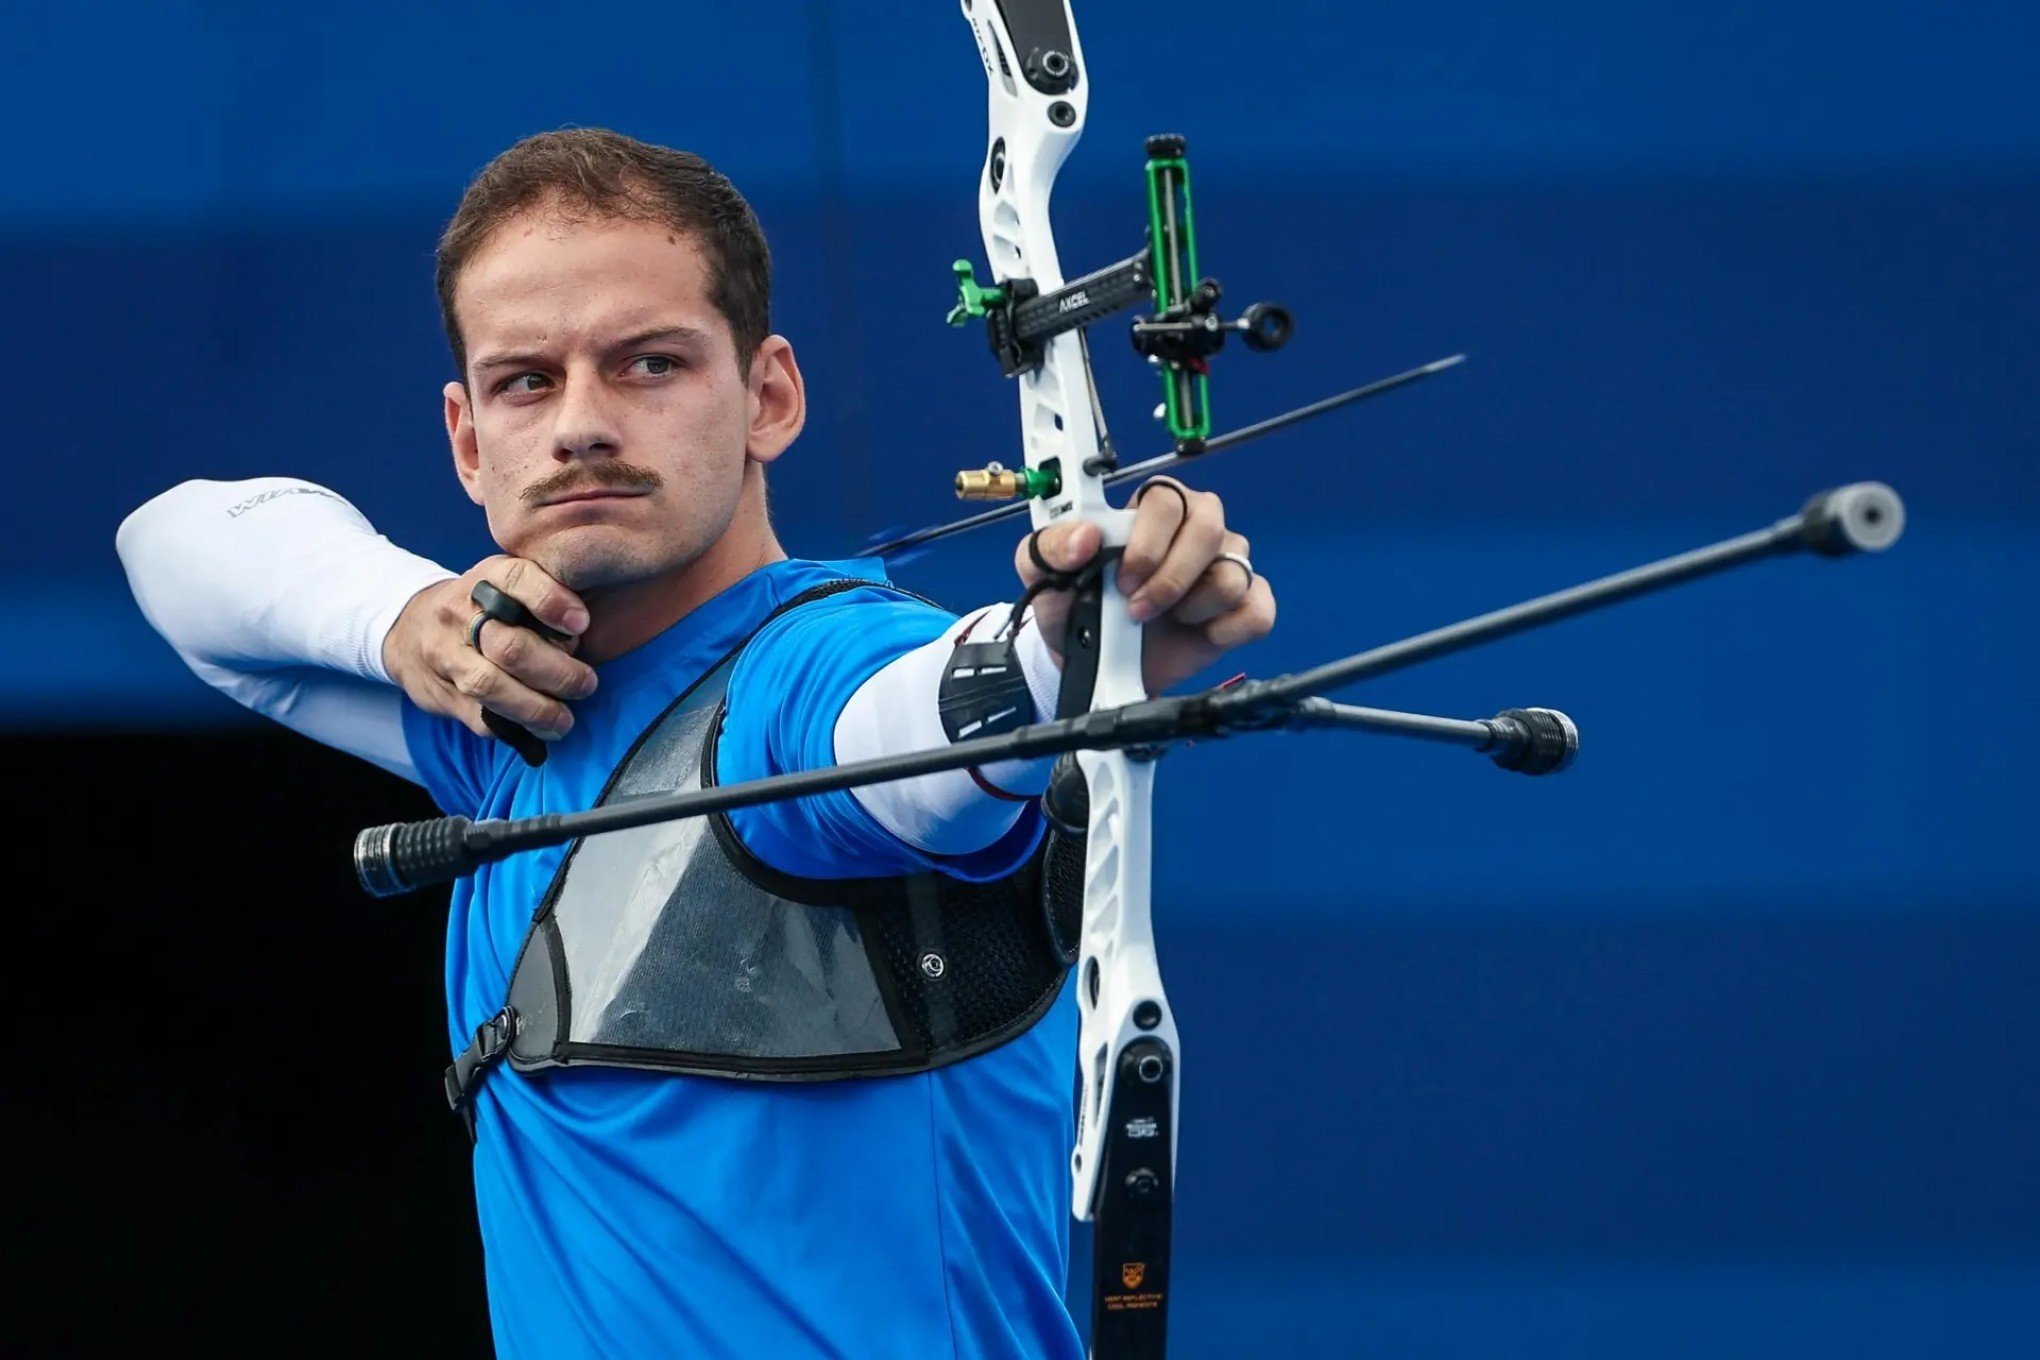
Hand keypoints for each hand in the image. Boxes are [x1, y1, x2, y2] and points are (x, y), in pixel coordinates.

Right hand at [383, 556, 596, 741]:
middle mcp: (459, 613)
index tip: (582, 624)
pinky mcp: (439, 692)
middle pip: (510, 646)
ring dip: (536, 709)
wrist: (410, 629)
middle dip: (557, 672)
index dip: (551, 601)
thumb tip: (585, 630)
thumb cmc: (479, 607)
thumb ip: (544, 596)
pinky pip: (479, 717)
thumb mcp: (506, 584)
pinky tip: (537, 731)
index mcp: (485, 578)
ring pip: (491, 686)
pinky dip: (513, 727)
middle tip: (586, 684)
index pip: (516, 578)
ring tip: (564, 720)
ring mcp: (445, 654)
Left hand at [1017, 477, 1274, 694]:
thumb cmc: (1075, 604)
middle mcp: (1196, 529)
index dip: (1149, 540)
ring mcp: (1226, 566)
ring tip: (1164, 620)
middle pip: (1210, 527)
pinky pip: (1258, 611)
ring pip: (1233, 574)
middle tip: (1139, 609)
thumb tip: (1085, 538)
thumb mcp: (1044, 573)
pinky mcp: (1245, 607)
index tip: (1123, 579)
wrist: (1091, 661)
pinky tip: (1199, 634)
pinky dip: (1227, 629)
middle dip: (1172, 577)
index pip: (1167, 498)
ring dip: (1193, 608)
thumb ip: (1051, 547)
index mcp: (1151, 509)